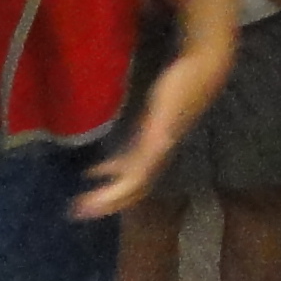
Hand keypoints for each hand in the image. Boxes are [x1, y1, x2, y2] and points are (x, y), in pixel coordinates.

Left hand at [77, 44, 232, 214]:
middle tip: (78, 211)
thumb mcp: (167, 114)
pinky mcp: (150, 134)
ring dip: (109, 190)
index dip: (109, 200)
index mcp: (156, 154)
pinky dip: (112, 170)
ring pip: (130, 178)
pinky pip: (129, 161)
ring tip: (86, 197)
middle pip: (131, 189)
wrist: (202, 69)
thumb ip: (159, 140)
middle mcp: (155, 155)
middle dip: (107, 202)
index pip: (131, 187)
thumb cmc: (182, 88)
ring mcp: (154, 145)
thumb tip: (147, 165)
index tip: (83, 209)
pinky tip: (98, 170)